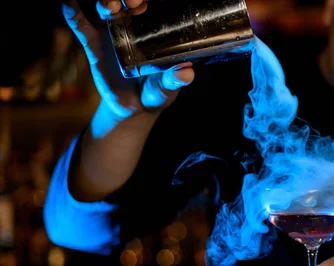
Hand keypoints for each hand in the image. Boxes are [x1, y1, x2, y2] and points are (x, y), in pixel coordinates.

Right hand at [62, 0, 193, 119]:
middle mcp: (133, 25)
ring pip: (105, 6)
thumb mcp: (166, 88)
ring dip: (106, 0)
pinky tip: (69, 3)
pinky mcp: (94, 44)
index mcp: (155, 31)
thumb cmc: (155, 92)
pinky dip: (73, 13)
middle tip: (131, 2)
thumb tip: (186, 73)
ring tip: (109, 6)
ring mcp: (112, 32)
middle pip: (128, 0)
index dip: (149, 0)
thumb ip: (173, 80)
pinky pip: (81, 25)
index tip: (148, 2)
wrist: (132, 108)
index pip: (153, 6)